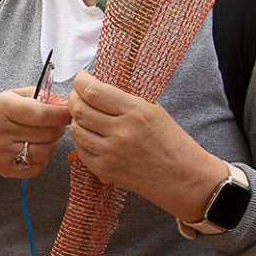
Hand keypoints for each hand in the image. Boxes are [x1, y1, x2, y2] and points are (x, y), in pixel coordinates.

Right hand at [0, 87, 75, 180]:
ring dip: (50, 144)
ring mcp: (1, 152)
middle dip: (57, 128)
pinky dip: (42, 158)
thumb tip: (68, 105)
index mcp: (3, 106)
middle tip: (54, 124)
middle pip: (46, 133)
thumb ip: (44, 96)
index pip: (41, 114)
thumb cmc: (2, 113)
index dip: (61, 114)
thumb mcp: (18, 95)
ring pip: (43, 151)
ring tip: (43, 137)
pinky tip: (35, 148)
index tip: (69, 113)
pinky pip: (37, 166)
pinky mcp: (5, 168)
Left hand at [66, 69, 228, 222]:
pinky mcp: (104, 170)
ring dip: (76, 119)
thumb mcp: (152, 110)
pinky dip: (82, 139)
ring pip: (76, 130)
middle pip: (80, 110)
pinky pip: (81, 150)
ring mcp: (110, 153)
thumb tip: (95, 87)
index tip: (81, 78)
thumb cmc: (170, 141)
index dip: (81, 82)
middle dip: (74, 98)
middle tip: (77, 95)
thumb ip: (123, 100)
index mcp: (135, 112)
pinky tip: (91, 135)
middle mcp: (120, 132)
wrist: (181, 176)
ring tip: (85, 115)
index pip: (94, 92)